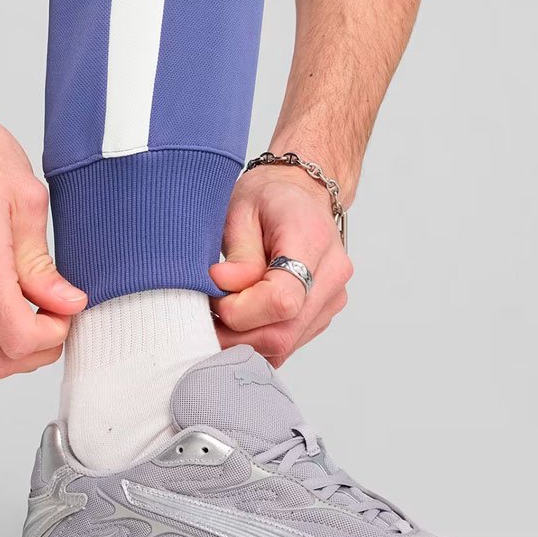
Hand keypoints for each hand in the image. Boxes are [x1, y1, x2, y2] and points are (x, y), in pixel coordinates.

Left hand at [209, 165, 352, 365]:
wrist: (300, 193)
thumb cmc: (270, 197)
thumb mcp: (241, 209)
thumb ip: (238, 253)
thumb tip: (224, 287)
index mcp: (312, 240)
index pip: (283, 299)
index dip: (241, 309)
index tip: (215, 294)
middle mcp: (331, 275)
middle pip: (283, 331)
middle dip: (235, 332)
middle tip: (206, 312)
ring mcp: (331, 298)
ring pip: (285, 343)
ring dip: (244, 340)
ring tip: (219, 313)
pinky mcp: (322, 313)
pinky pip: (288, 342)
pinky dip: (258, 339)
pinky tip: (239, 319)